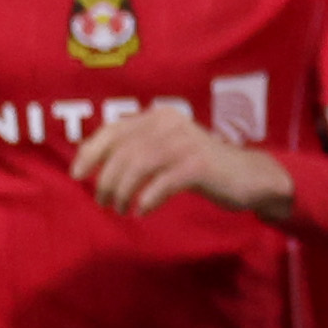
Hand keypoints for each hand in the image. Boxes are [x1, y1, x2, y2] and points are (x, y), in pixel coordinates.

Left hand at [71, 106, 294, 222]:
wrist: (251, 177)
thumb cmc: (202, 167)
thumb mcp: (167, 150)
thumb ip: (138, 149)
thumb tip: (95, 165)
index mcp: (157, 116)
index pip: (113, 130)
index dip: (90, 152)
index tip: (76, 175)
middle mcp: (169, 123)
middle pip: (122, 151)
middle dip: (105, 179)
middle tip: (103, 201)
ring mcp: (185, 142)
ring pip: (138, 166)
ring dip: (123, 191)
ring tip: (120, 208)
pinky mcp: (200, 164)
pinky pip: (162, 183)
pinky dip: (148, 199)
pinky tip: (142, 211)